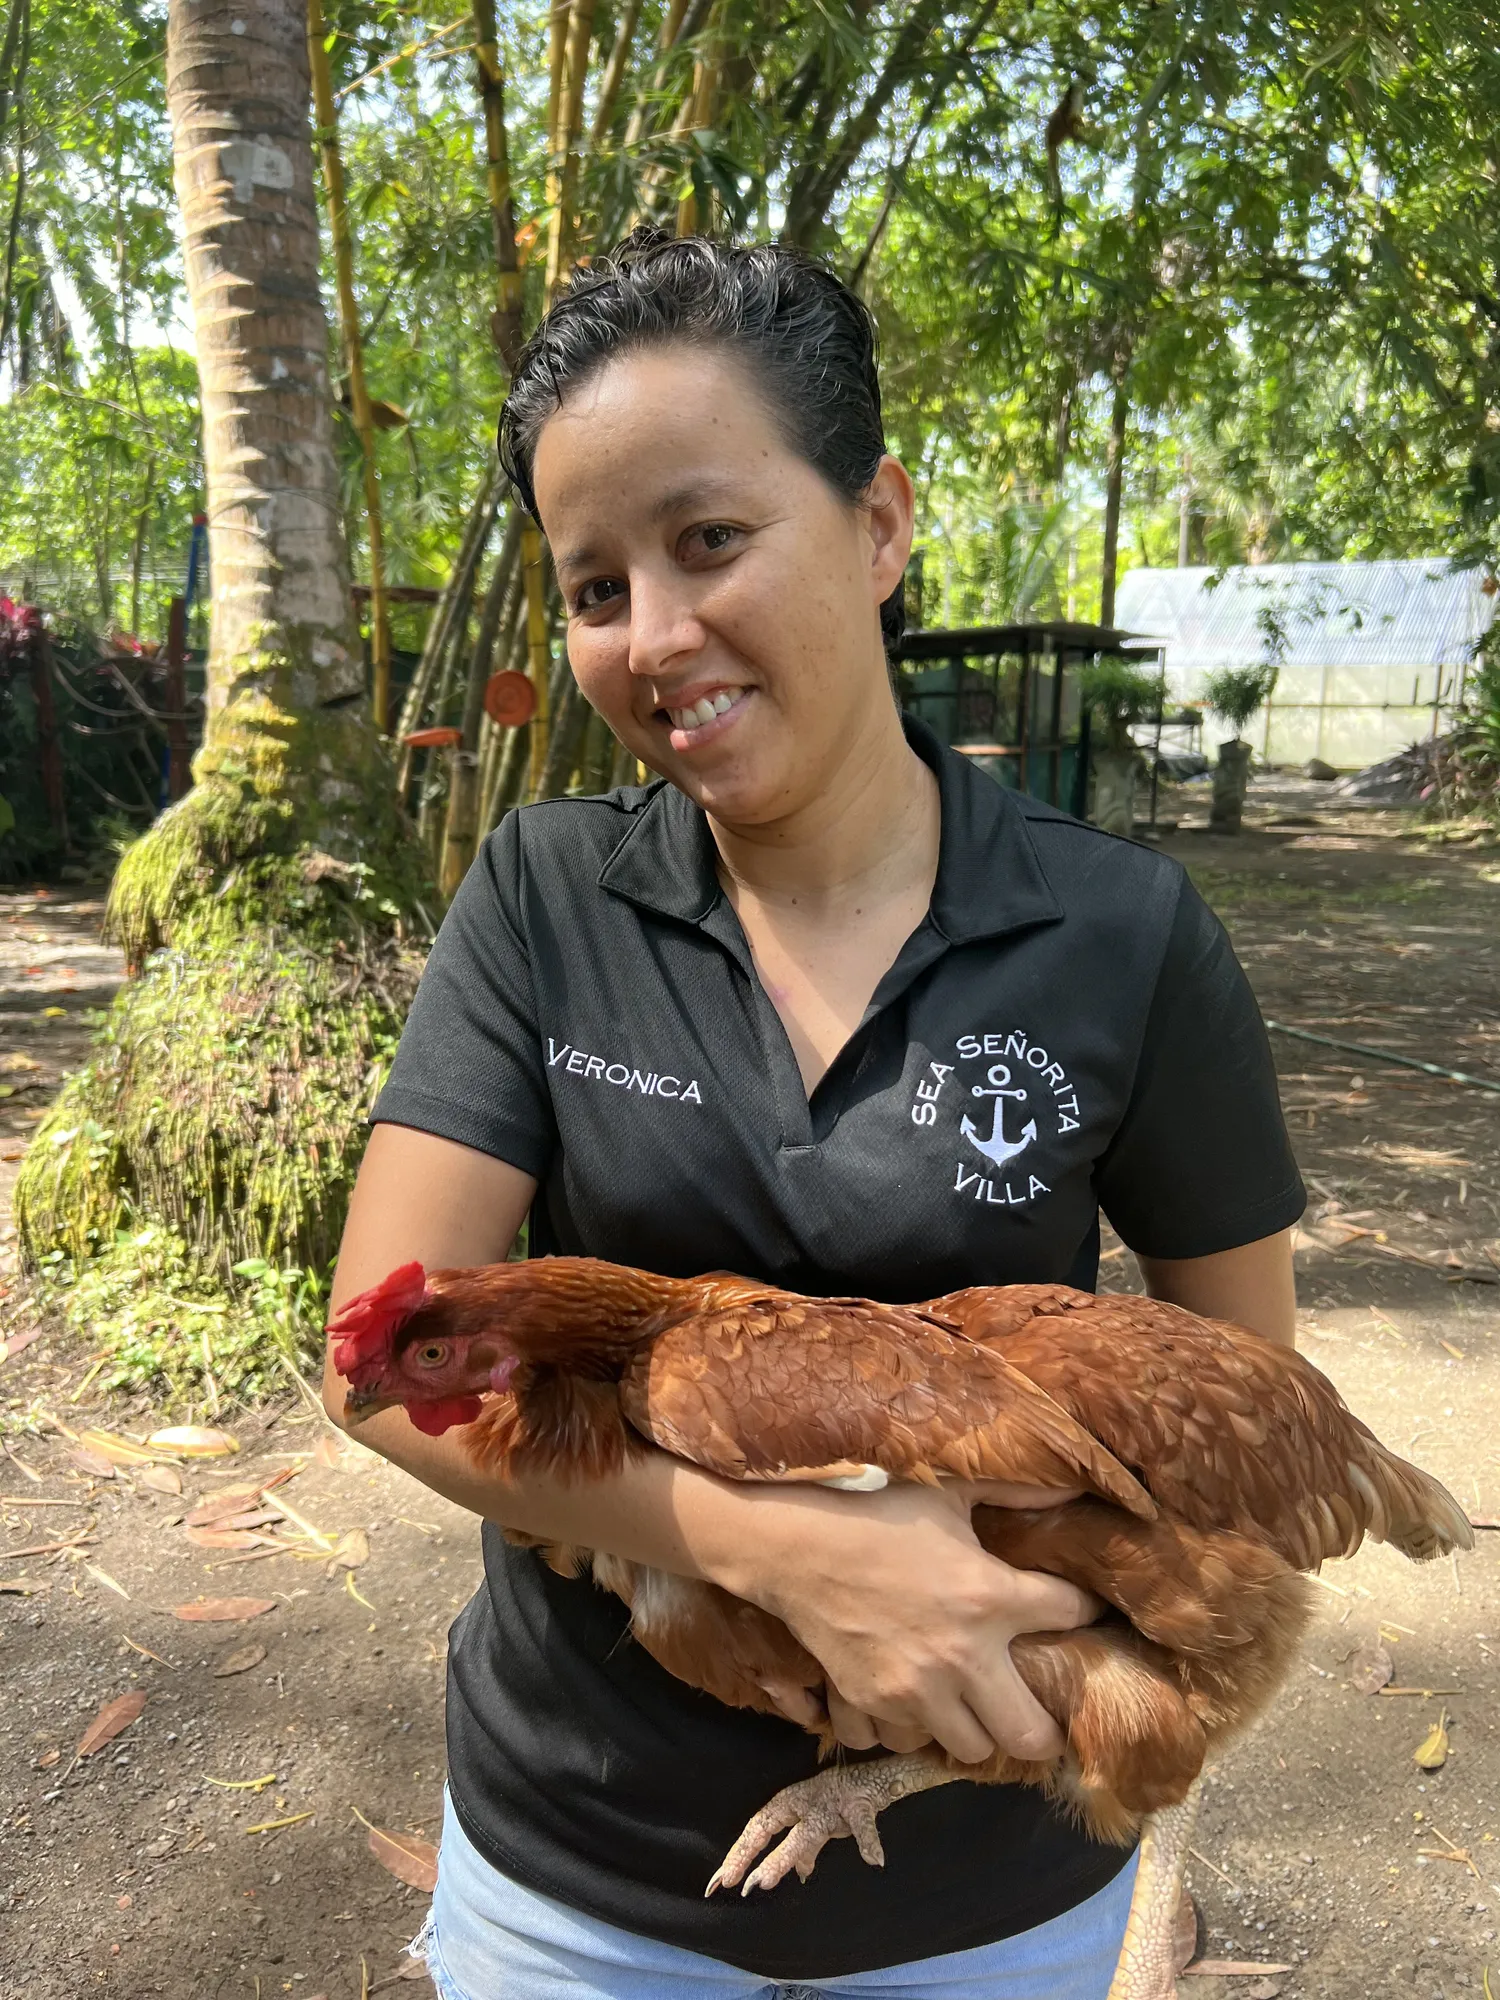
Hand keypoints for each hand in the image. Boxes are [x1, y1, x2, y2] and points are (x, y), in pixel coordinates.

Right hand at [713, 1480, 1099, 1766]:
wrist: (796, 1544)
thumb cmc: (877, 1510)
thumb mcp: (948, 1491)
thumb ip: (1012, 1491)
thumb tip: (1071, 1486)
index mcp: (990, 1598)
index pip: (1070, 1616)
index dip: (1082, 1610)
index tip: (1076, 1608)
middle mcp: (963, 1658)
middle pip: (1031, 1736)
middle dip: (1040, 1726)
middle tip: (1032, 1704)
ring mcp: (916, 1691)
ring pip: (971, 1749)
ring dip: (973, 1727)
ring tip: (967, 1699)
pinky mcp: (874, 1705)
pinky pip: (903, 1745)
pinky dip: (908, 1730)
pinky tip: (908, 1700)